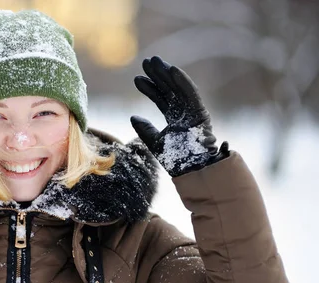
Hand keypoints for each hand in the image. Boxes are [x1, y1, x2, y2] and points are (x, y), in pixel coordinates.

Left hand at [130, 56, 227, 176]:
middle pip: (170, 90)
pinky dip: (182, 81)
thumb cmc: (177, 160)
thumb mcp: (155, 143)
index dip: (150, 88)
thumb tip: (133, 117)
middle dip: (158, 75)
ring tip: (155, 62)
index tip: (137, 79)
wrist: (192, 170)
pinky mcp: (200, 112)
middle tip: (145, 62)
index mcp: (176, 118)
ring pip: (178, 88)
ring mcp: (193, 111)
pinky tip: (171, 70)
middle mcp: (185, 112)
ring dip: (167, 74)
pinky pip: (191, 93)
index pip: (161, 99)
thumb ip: (145, 129)